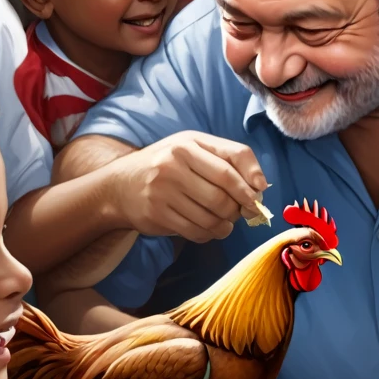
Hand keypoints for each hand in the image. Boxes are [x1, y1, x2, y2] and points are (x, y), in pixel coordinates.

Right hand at [108, 131, 267, 240]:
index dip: (251, 180)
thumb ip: (226, 160)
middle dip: (240, 208)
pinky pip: (196, 231)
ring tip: (226, 222)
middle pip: (224, 194)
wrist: (119, 186)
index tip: (260, 193)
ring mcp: (164, 190)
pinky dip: (210, 234)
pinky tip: (210, 229)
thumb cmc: (165, 166)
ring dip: (226, 225)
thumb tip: (260, 187)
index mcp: (188, 144)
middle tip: (244, 212)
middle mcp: (174, 164)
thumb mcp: (192, 150)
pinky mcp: (158, 214)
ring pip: (212, 216)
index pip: (232, 162)